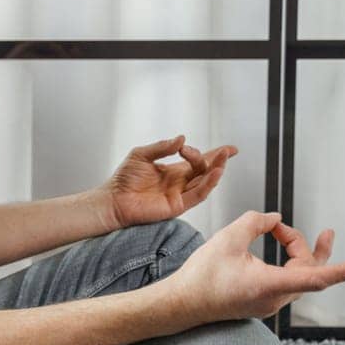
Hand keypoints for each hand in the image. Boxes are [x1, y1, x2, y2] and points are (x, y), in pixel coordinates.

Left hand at [99, 134, 236, 228]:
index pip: (199, 161)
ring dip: (216, 170)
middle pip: (204, 170)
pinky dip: (208, 184)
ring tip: (222, 159)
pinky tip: (214, 173)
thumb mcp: (141, 155)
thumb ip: (161, 147)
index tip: (231, 149)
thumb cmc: (123, 179)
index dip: (215, 154)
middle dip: (215, 159)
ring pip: (205, 182)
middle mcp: (180, 183)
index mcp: (173, 171)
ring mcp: (180, 194)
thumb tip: (181, 138)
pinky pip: (198, 195)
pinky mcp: (178, 205)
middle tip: (220, 151)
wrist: (113, 199)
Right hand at [167, 211, 344, 323]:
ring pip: (297, 276)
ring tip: (279, 231)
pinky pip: (284, 281)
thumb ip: (255, 222)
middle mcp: (275, 298)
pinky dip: (282, 262)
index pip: (316, 277)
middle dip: (301, 244)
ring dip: (292, 252)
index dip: (342, 270)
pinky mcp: (261, 302)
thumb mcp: (228, 239)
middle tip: (283, 226)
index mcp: (270, 285)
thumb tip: (274, 218)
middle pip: (306, 270)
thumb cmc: (202, 276)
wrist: (182, 304)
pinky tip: (270, 250)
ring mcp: (269, 302)